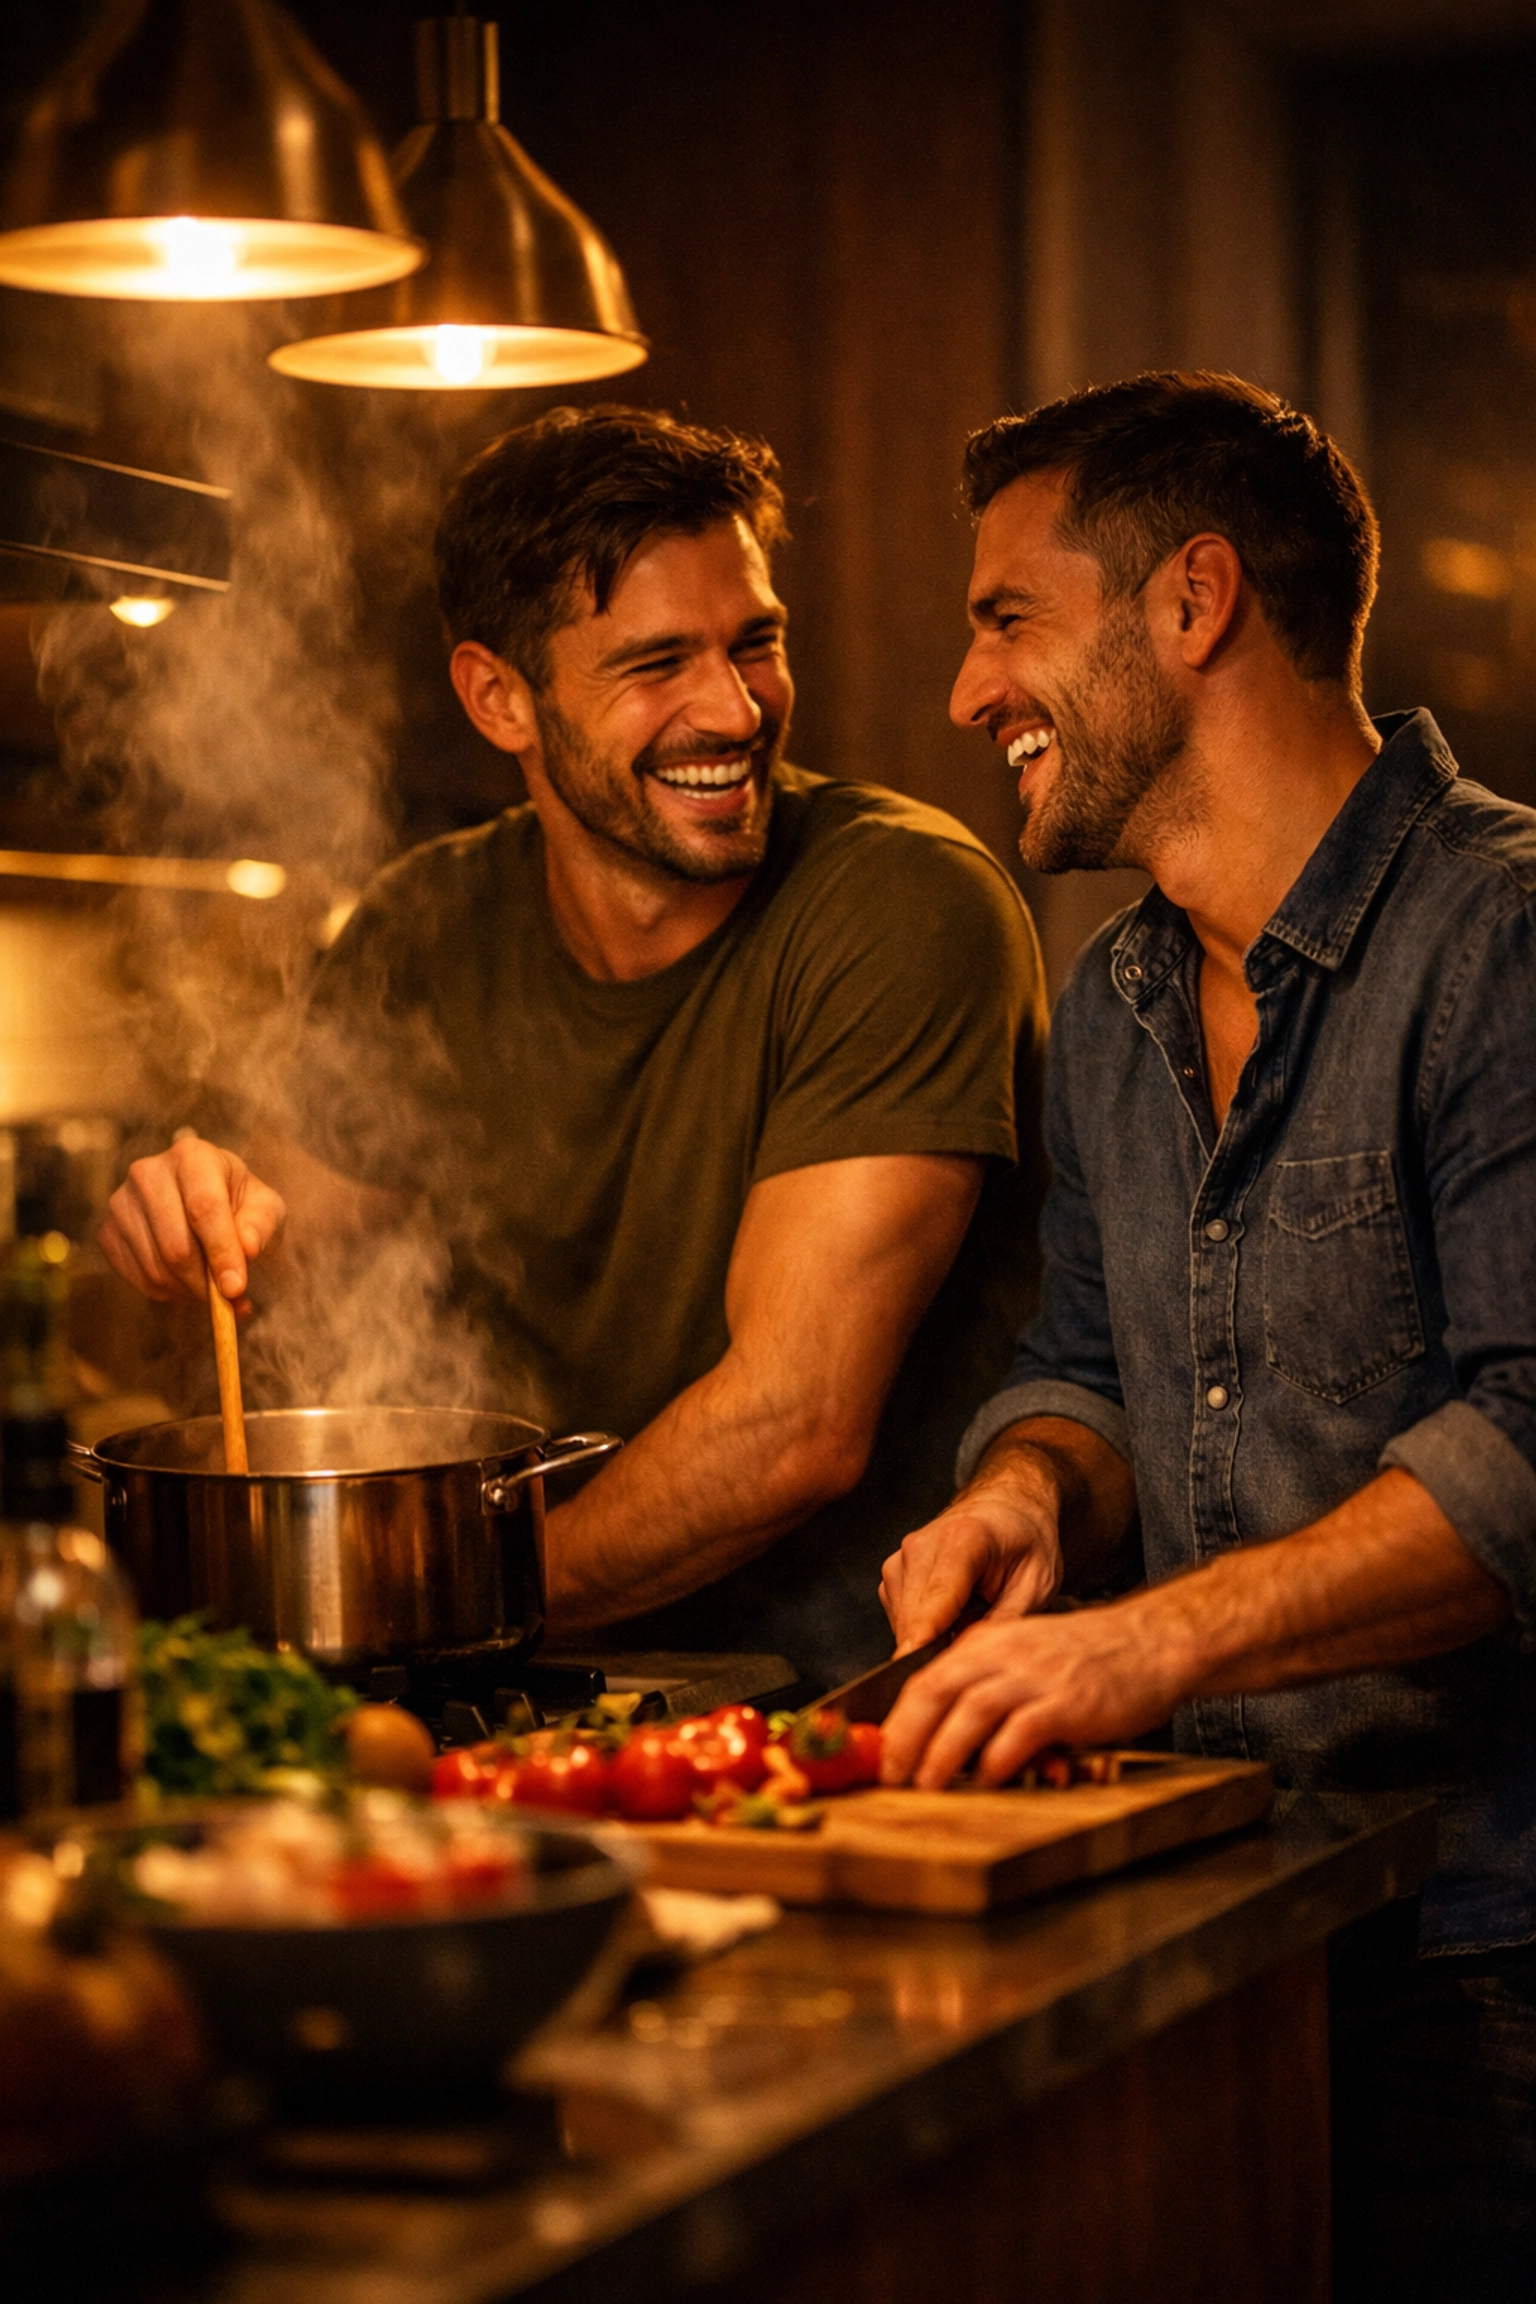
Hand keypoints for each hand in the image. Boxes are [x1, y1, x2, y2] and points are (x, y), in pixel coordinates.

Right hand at [99, 1136, 285, 1311]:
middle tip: (226, 1297)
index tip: (235, 1287)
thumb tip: (246, 1248)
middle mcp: (148, 1172)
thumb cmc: (238, 1204)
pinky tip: (183, 1281)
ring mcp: (121, 1202)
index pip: (204, 1208)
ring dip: (187, 1289)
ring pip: (156, 1266)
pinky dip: (165, 1291)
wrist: (201, 1201)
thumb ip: (259, 1226)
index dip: (221, 1251)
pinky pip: (136, 1276)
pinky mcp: (106, 1231)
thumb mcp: (264, 1208)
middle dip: (204, 1280)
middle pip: (176, 1244)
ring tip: (208, 1287)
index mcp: (192, 1155)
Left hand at [878, 1599, 1182, 1788]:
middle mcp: (1004, 1654)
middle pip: (936, 1690)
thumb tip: (947, 1744)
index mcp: (987, 1644)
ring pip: (971, 1709)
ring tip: (926, 1784)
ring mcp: (1036, 1676)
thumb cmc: (1087, 1661)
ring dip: (943, 1751)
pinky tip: (989, 1779)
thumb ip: (988, 1692)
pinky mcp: (1068, 1701)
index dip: (896, 1720)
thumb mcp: (1025, 1661)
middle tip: (889, 1775)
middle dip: (906, 1736)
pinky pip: (1022, 1729)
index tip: (878, 1756)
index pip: (924, 1679)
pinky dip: (1000, 1757)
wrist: (1151, 1643)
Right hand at [879, 1448, 1064, 1653]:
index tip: (916, 1674)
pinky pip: (902, 1618)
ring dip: (933, 1640)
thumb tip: (973, 1662)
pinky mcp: (893, 1573)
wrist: (1007, 1506)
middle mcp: (920, 1546)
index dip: (926, 1642)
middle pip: (914, 1619)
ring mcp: (901, 1558)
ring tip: (971, 1627)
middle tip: (973, 1667)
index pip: (936, 1601)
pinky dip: (925, 1630)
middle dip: (937, 1653)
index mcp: (962, 1540)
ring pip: (904, 1624)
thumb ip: (1004, 1621)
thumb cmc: (1026, 1542)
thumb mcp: (1036, 1584)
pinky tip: (955, 1620)